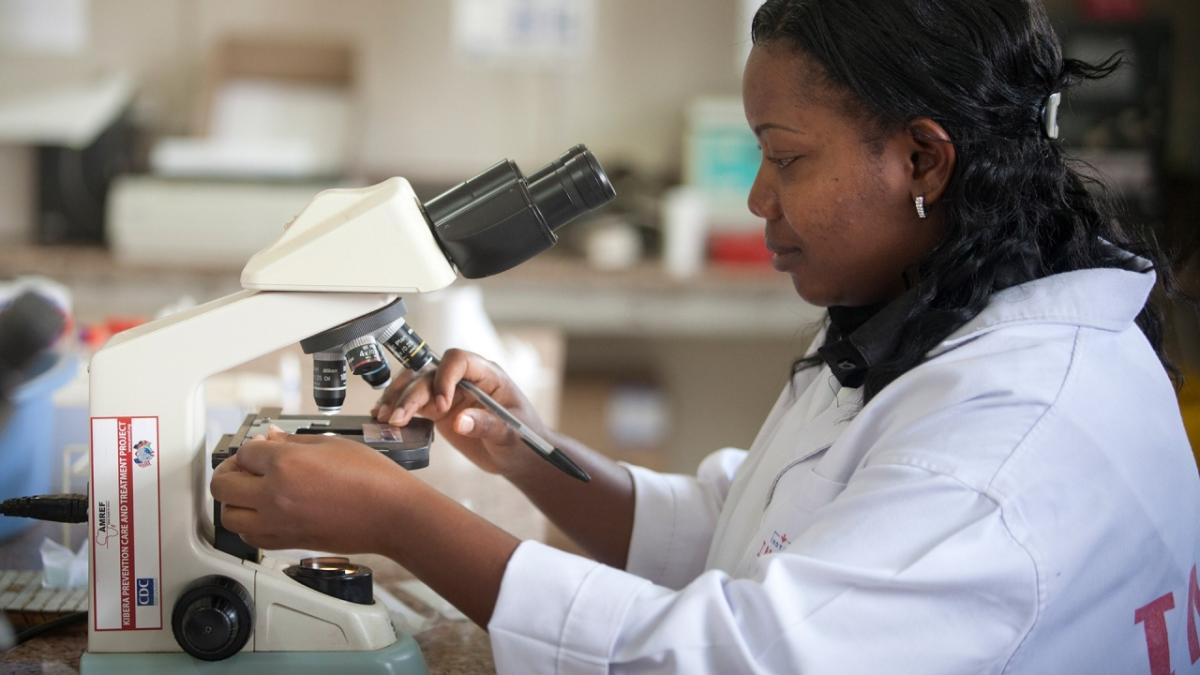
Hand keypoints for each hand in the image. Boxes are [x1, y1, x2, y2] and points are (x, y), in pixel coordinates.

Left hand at [210, 427, 408, 552]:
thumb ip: (293, 442)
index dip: (253, 447)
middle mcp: (274, 495)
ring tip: (250, 492)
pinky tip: (263, 513)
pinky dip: (248, 524)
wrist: (391, 514)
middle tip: (244, 468)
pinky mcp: (286, 541)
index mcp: (285, 464)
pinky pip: (249, 536)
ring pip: (228, 515)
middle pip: (222, 485)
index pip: (244, 453)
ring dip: (233, 501)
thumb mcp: (332, 444)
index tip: (262, 447)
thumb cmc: (372, 478)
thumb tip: (270, 438)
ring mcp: (277, 522)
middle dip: (229, 472)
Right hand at [372, 349, 546, 477]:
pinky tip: (382, 420)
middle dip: (411, 394)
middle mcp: (464, 380)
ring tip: (382, 418)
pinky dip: (397, 410)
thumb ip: (488, 425)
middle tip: (397, 419)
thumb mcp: (512, 435)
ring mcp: (448, 393)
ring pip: (415, 385)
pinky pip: (413, 404)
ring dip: (397, 399)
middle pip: (430, 374)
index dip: (445, 377)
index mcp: (487, 375)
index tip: (441, 405)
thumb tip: (460, 421)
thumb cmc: (524, 440)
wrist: (518, 456)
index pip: (458, 361)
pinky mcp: (438, 410)